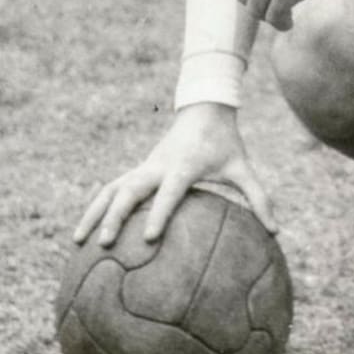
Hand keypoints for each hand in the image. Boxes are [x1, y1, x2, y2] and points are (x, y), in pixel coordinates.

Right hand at [72, 103, 274, 247]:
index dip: (159, 213)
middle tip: (104, 243)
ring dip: (93, 212)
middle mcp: (157, 166)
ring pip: (111, 189)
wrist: (203, 109)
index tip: (149, 238)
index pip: (169, 192)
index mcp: (183, 166)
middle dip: (115, 215)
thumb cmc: (225, 143)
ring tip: (77, 242)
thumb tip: (276, 232)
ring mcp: (144, 167)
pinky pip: (111, 189)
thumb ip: (259, 198)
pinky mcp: (137, 170)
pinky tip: (83, 233)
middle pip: (129, 190)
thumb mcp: (243, 168)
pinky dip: (95, 207)